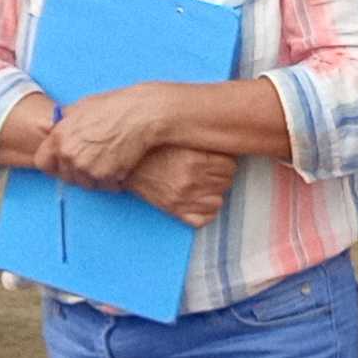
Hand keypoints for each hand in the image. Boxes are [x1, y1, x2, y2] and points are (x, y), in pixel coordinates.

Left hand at [35, 83, 184, 188]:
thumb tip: (49, 127)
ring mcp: (86, 167)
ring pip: (86, 183)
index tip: (62, 164)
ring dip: (95, 177)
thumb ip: (63, 122)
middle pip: (66, 176)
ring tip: (109, 160)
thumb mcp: (82, 108)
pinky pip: (105, 185)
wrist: (141, 114)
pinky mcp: (104, 176)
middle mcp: (68, 154)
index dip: (53, 164)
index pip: (42, 162)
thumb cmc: (114, 107)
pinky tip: (121, 163)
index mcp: (59, 136)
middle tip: (94, 161)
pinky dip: (113, 179)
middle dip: (78, 172)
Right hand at [124, 144, 238, 227]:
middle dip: (219, 174)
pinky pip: (204, 219)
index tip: (215, 158)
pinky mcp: (174, 211)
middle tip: (206, 169)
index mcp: (194, 159)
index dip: (224, 160)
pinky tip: (196, 199)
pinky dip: (203, 211)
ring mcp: (183, 199)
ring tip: (200, 183)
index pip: (230, 164)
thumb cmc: (152, 148)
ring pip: (218, 200)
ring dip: (212, 192)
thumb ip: (203, 141)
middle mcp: (190, 180)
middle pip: (226, 181)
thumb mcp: (180, 138)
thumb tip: (227, 142)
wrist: (127, 163)